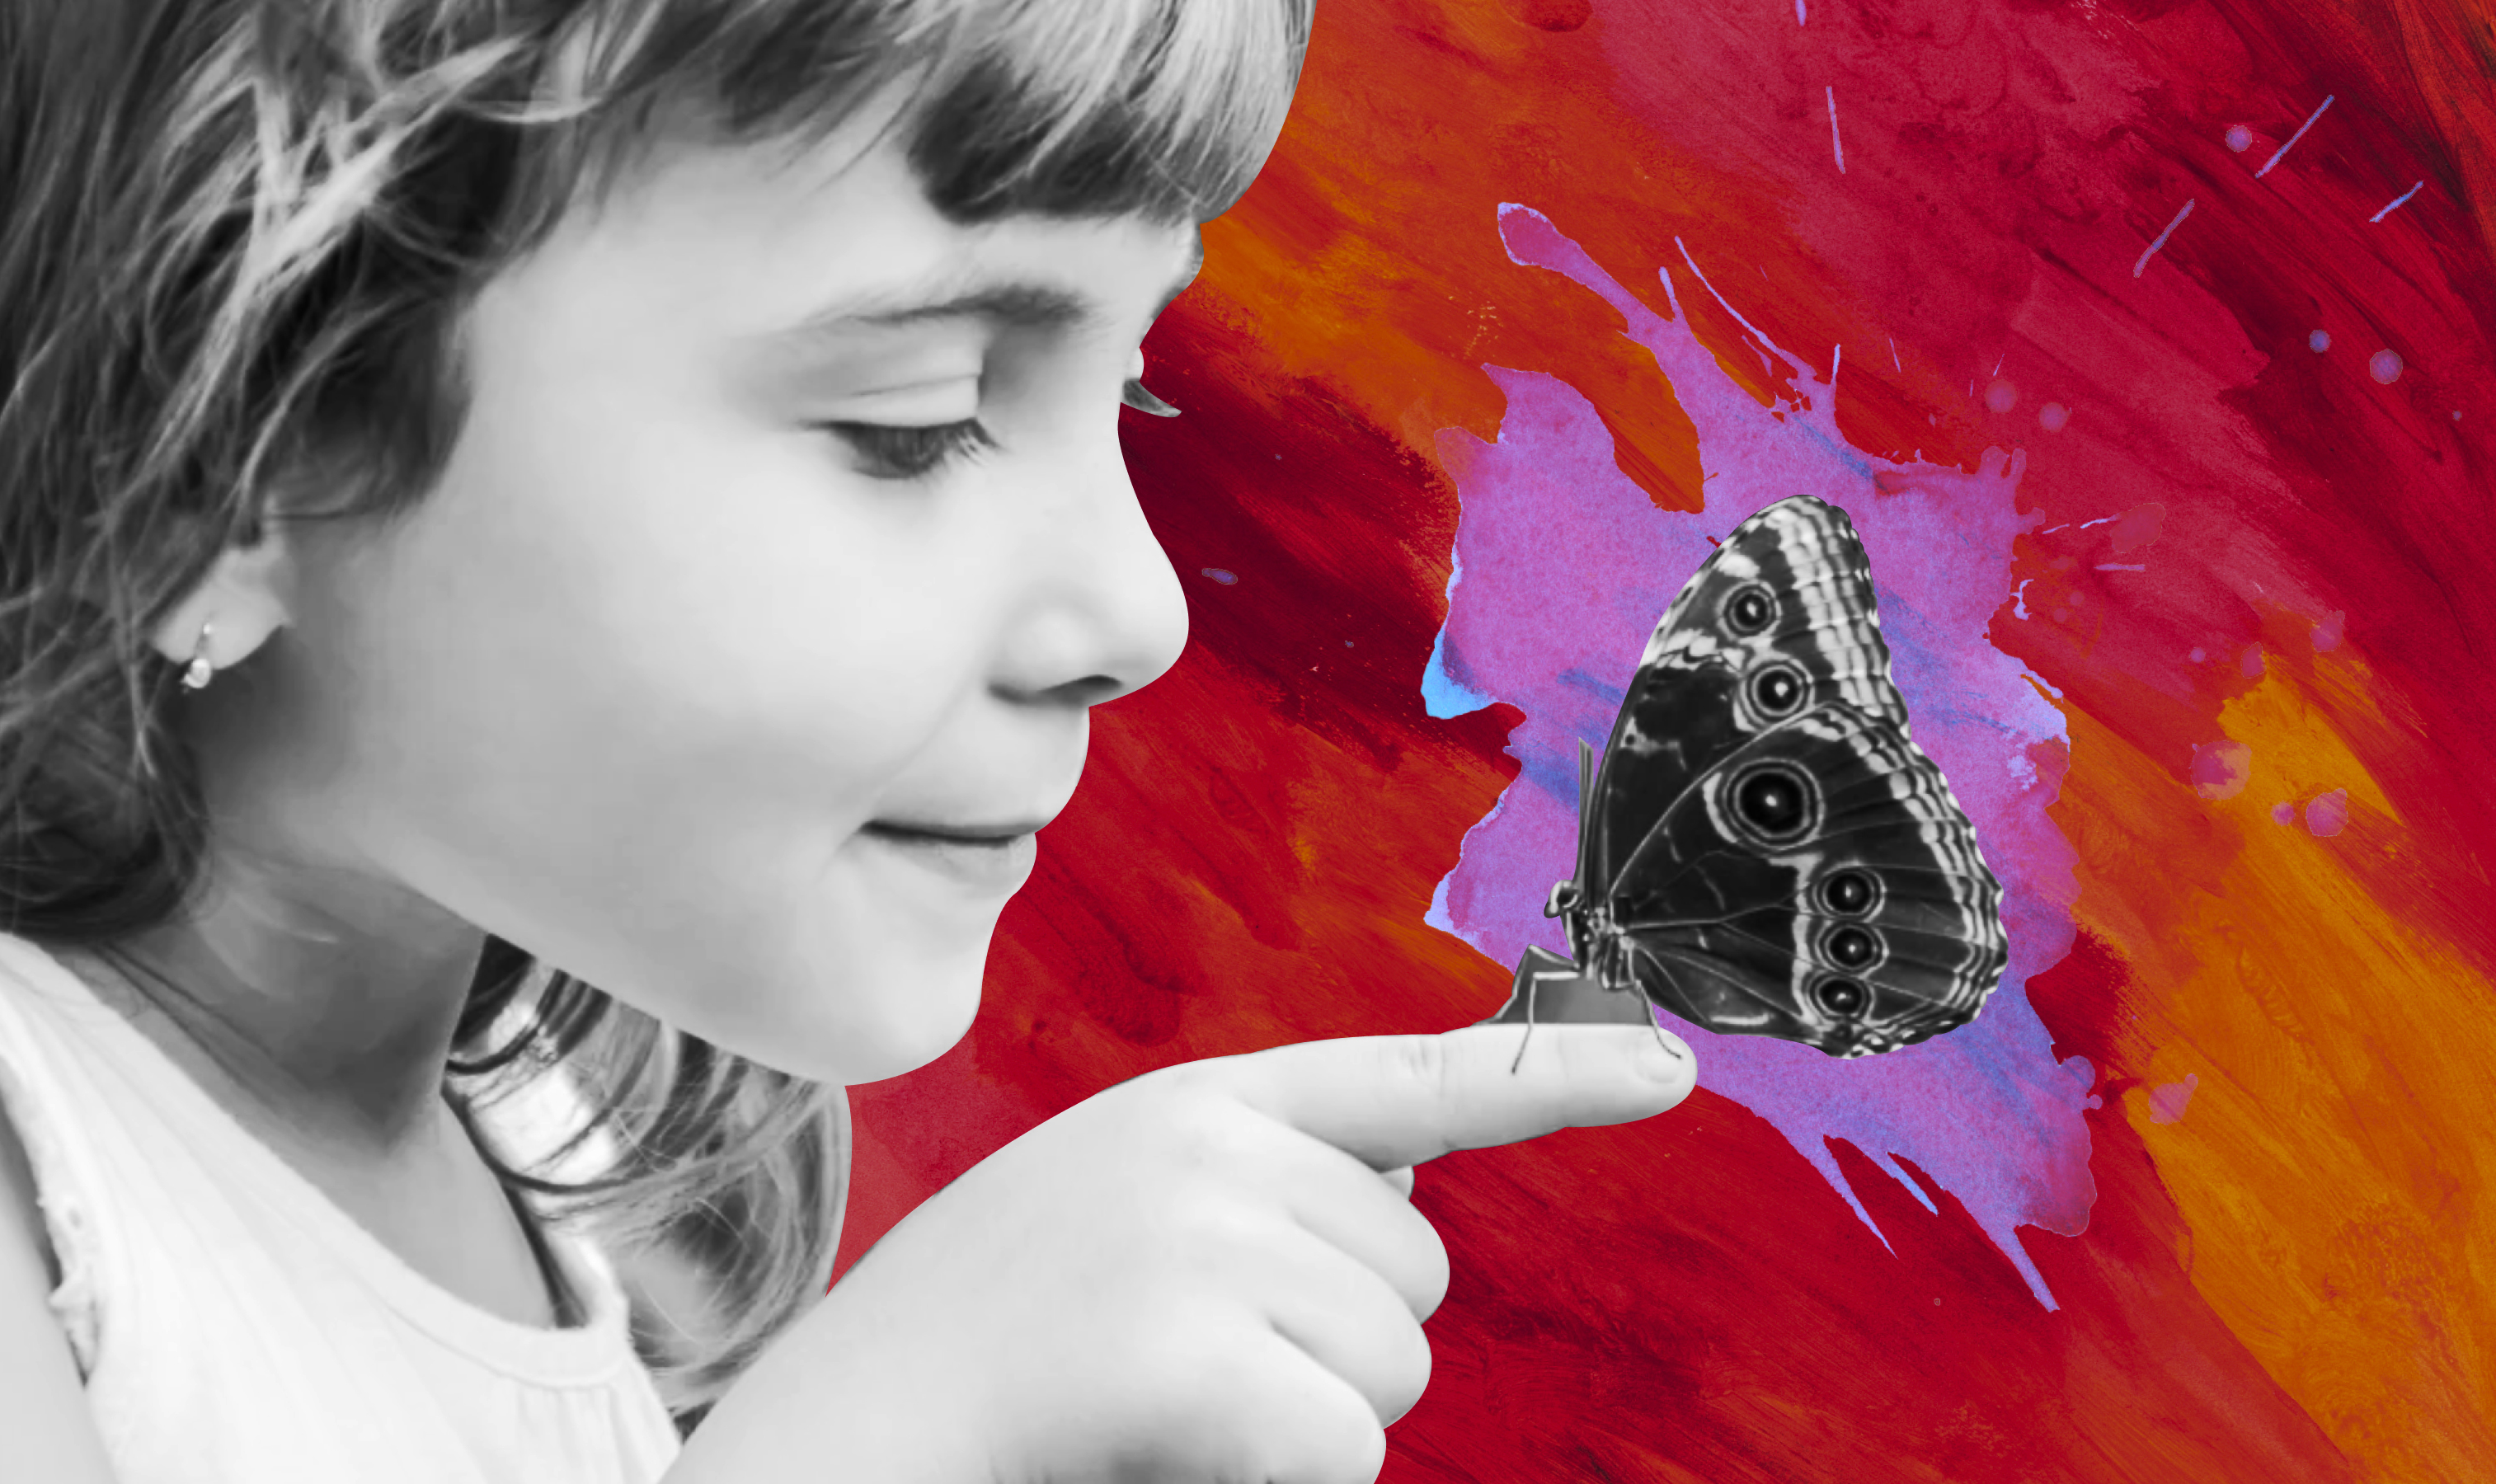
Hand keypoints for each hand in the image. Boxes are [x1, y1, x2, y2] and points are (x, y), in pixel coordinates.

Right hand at [680, 1022, 1694, 1483]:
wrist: (853, 1429)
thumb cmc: (991, 1349)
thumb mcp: (1116, 1210)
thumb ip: (1250, 1185)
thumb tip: (1404, 1205)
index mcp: (1194, 1107)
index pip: (1412, 1076)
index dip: (1556, 1073)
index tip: (1676, 1069)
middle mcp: (1208, 1145)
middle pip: (1416, 1272)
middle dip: (1336, 1345)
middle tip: (1182, 1366)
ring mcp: (1200, 1236)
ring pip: (1388, 1370)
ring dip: (1303, 1423)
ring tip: (1156, 1407)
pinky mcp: (1194, 1346)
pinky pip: (1341, 1452)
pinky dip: (1277, 1481)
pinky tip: (1163, 1451)